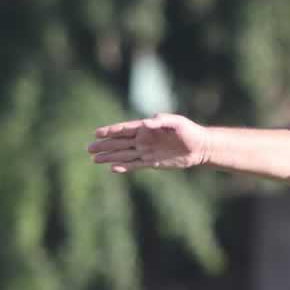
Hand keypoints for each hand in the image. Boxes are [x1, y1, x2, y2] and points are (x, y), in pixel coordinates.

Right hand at [88, 113, 209, 172]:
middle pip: (120, 143)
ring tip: (94, 159)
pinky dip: (124, 167)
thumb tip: (146, 123)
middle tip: (88, 148)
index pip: (124, 129)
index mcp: (146, 128)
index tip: (97, 133)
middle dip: (104, 145)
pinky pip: (135, 165)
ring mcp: (147, 151)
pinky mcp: (153, 162)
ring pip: (124, 155)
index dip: (110, 131)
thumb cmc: (189, 131)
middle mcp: (144, 139)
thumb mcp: (176, 122)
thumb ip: (161, 121)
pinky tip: (112, 168)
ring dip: (110, 157)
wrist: (200, 147)